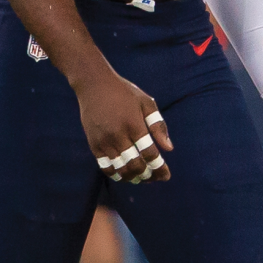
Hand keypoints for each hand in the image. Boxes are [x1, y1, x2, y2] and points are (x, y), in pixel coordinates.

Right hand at [74, 68, 172, 183]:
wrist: (94, 84)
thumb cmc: (124, 92)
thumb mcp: (146, 102)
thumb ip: (158, 125)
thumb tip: (169, 149)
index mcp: (134, 124)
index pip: (150, 153)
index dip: (159, 168)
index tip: (166, 175)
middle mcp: (119, 135)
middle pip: (135, 166)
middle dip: (148, 176)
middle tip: (155, 177)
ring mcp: (104, 141)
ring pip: (121, 169)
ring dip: (133, 178)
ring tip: (141, 178)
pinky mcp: (94, 144)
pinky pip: (105, 166)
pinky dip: (116, 174)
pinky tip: (124, 175)